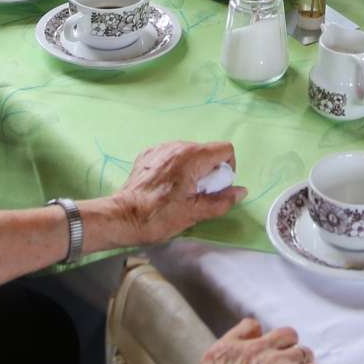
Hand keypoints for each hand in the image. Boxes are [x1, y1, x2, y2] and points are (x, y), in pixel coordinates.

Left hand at [104, 141, 245, 245]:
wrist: (122, 217)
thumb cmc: (159, 216)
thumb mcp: (195, 213)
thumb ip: (222, 201)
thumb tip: (240, 191)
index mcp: (192, 157)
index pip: (225, 149)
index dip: (228, 168)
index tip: (217, 187)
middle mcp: (177, 146)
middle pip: (207, 151)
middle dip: (209, 171)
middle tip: (198, 195)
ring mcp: (160, 148)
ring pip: (189, 153)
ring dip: (193, 169)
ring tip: (181, 192)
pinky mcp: (147, 155)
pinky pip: (172, 156)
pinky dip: (176, 168)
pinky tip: (166, 186)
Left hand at [194, 319, 323, 363]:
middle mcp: (274, 361)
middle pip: (301, 351)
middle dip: (298, 363)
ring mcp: (249, 350)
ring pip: (283, 333)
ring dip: (283, 345)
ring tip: (276, 355)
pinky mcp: (227, 346)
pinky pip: (250, 325)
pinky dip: (253, 333)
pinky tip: (251, 345)